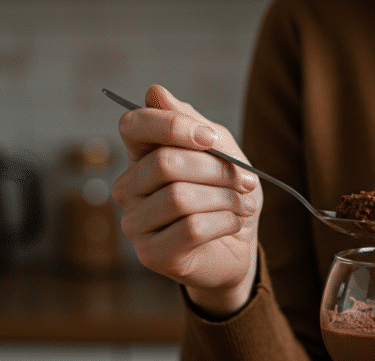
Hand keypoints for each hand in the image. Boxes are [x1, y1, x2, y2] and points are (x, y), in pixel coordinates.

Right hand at [112, 85, 261, 315]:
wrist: (239, 248)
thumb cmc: (226, 196)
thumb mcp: (221, 152)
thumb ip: (193, 124)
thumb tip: (155, 92)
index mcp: (140, 157)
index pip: (133, 125)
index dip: (172, 126)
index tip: (210, 138)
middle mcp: (128, 188)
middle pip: (165, 163)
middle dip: (216, 170)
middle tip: (246, 181)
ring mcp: (135, 224)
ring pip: (179, 198)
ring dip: (225, 198)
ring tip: (245, 204)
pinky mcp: (152, 254)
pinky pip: (191, 229)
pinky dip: (224, 222)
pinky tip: (235, 222)